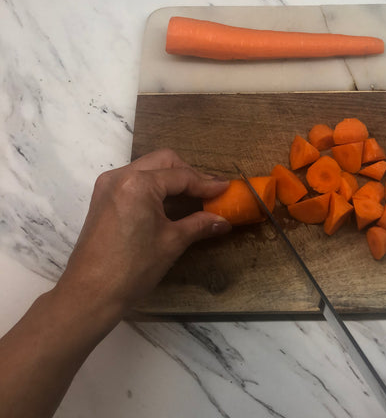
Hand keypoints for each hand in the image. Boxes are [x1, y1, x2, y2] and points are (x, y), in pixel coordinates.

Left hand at [56, 149, 230, 320]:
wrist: (89, 295)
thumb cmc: (133, 269)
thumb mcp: (172, 243)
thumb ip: (200, 224)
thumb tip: (224, 221)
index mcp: (138, 183)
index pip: (180, 176)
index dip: (206, 184)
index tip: (226, 188)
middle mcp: (120, 175)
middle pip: (164, 161)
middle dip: (188, 174)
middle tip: (208, 192)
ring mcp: (108, 185)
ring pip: (149, 167)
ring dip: (172, 178)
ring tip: (193, 197)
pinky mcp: (104, 197)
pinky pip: (135, 180)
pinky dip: (155, 186)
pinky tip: (170, 203)